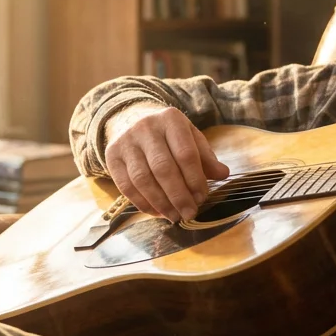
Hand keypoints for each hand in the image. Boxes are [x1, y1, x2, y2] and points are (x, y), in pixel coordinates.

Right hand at [104, 103, 229, 221]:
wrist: (132, 119)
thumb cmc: (168, 135)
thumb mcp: (190, 138)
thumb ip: (206, 157)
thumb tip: (223, 174)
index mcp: (171, 119)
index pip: (185, 154)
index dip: (195, 179)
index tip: (202, 198)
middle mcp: (146, 127)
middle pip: (163, 168)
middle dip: (178, 195)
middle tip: (189, 213)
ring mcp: (126, 141)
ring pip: (143, 179)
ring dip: (161, 202)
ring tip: (174, 216)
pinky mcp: (112, 156)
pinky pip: (126, 186)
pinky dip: (143, 203)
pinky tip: (157, 212)